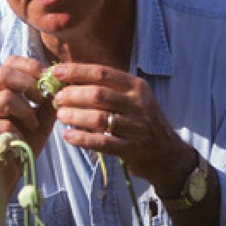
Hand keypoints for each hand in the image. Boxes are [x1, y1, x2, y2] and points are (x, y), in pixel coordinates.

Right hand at [0, 56, 55, 189]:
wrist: (0, 179)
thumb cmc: (18, 147)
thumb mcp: (38, 122)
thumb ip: (46, 104)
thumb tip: (62, 85)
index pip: (9, 63)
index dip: (29, 65)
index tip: (47, 79)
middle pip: (3, 73)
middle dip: (29, 83)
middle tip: (42, 99)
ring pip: (4, 97)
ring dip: (26, 110)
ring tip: (33, 125)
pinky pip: (3, 126)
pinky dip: (18, 134)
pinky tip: (20, 144)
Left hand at [51, 62, 195, 192]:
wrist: (168, 154)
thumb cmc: (139, 120)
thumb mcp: (131, 98)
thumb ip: (105, 87)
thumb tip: (67, 78)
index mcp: (135, 86)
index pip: (101, 72)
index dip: (76, 71)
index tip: (56, 72)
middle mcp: (138, 103)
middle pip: (97, 94)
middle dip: (72, 95)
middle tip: (57, 98)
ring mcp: (137, 127)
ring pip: (98, 118)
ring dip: (74, 115)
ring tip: (60, 115)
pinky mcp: (133, 149)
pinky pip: (102, 142)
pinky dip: (81, 138)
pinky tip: (67, 135)